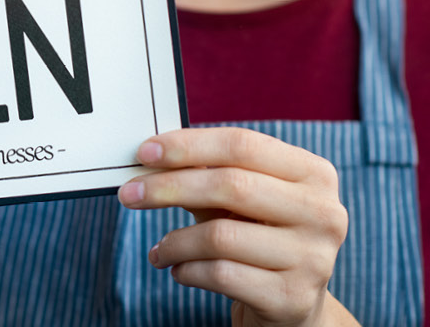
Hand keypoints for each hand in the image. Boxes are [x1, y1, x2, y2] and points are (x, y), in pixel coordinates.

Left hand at [119, 128, 358, 325]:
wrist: (291, 307)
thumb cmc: (257, 240)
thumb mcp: (239, 203)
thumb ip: (207, 174)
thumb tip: (151, 154)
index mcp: (314, 174)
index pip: (243, 145)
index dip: (188, 146)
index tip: (144, 152)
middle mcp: (324, 213)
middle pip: (231, 185)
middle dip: (168, 188)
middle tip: (128, 195)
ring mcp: (314, 258)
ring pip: (220, 236)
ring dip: (174, 242)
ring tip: (160, 250)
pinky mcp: (293, 298)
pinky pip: (220, 275)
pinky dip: (186, 270)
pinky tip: (179, 270)